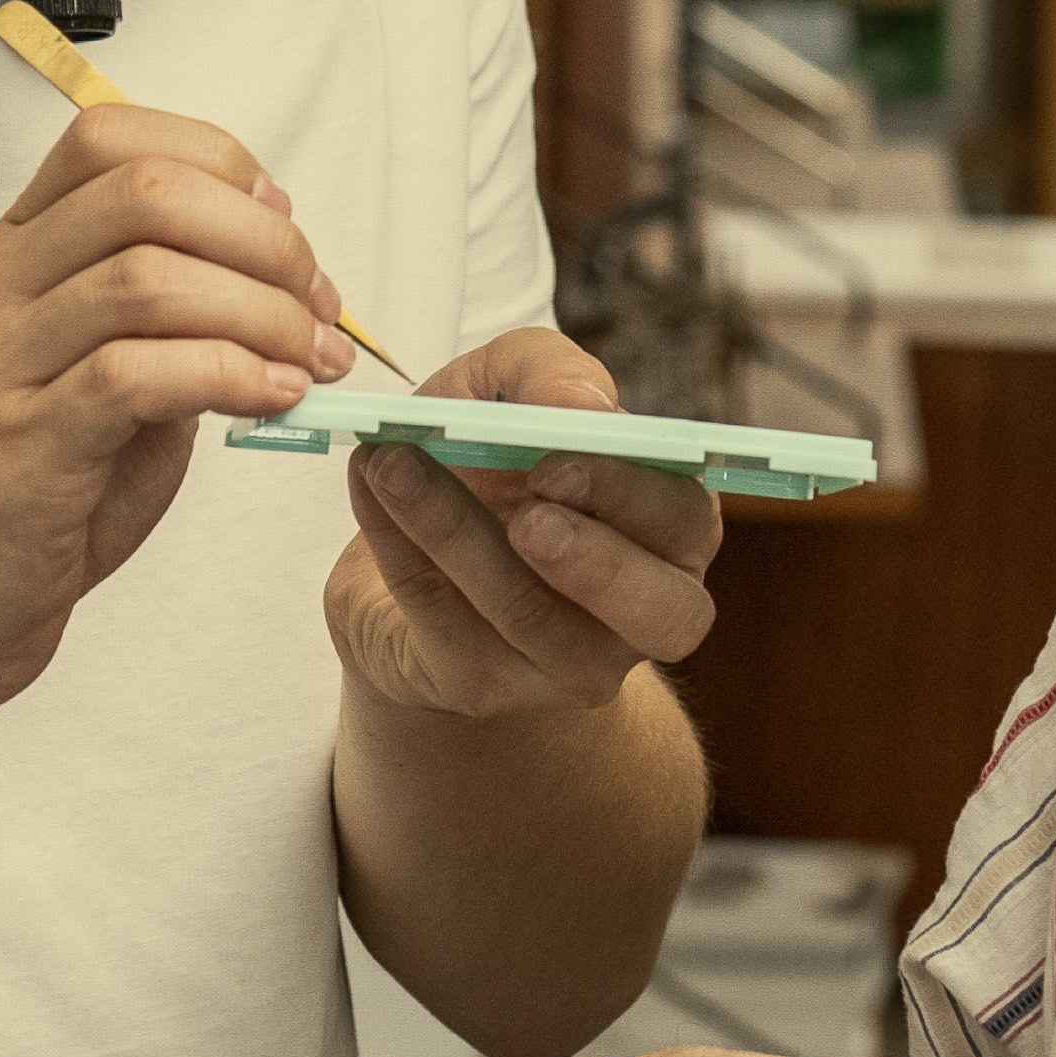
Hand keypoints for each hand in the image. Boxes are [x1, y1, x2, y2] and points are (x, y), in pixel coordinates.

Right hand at [0, 105, 355, 724]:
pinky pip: (134, 376)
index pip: (108, 139)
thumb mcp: (101, 380)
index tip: (282, 221)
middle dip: (261, 240)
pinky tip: (272, 400)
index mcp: (15, 255)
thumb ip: (169, 322)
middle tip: (318, 302)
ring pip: (147, 279)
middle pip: (142, 194)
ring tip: (311, 359)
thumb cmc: (27, 491)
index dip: (216, 161)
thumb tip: (279, 284)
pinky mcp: (18, 448)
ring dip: (260, 312)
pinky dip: (227, 374)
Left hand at [325, 327, 719, 728]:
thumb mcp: (510, 391)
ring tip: (393, 465)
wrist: (404, 557)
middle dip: (596, 563)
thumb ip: (547, 371)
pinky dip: (399, 549)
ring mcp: (566, 664)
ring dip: (454, 534)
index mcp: (669, 531)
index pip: (685, 521)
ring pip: (531, 616)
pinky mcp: (483, 685)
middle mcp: (640, 611)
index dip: (630, 494)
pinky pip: (445, 623)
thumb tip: (581, 403)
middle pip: (662, 614)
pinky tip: (370, 490)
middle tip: (527, 517)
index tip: (557, 461)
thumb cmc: (487, 464)